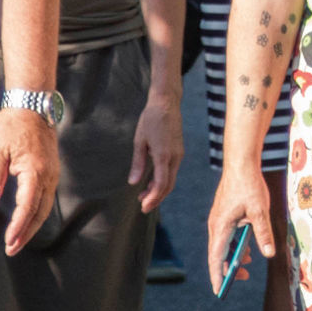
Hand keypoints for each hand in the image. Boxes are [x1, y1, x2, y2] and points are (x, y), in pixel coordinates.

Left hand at [0, 107, 63, 254]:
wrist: (32, 105)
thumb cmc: (12, 126)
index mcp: (35, 172)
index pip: (27, 207)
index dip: (18, 227)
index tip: (8, 242)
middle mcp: (49, 176)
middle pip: (40, 213)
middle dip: (26, 233)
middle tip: (11, 250)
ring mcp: (53, 174)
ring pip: (45, 207)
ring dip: (32, 226)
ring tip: (17, 241)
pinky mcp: (51, 171)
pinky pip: (46, 198)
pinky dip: (37, 213)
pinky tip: (26, 220)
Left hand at [128, 96, 182, 213]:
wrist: (166, 103)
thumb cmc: (150, 119)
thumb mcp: (139, 141)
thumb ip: (138, 163)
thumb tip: (133, 182)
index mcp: (164, 155)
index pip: (161, 184)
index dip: (153, 198)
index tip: (143, 206)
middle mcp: (175, 157)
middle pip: (168, 185)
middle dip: (156, 198)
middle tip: (143, 207)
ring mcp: (179, 154)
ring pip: (171, 179)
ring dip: (158, 190)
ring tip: (143, 196)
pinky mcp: (179, 151)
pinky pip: (172, 171)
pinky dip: (162, 180)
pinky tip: (151, 182)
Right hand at [205, 158, 277, 293]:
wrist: (241, 162)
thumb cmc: (249, 185)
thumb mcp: (260, 211)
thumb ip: (263, 233)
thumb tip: (268, 253)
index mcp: (221, 226)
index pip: (216, 257)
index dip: (218, 275)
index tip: (220, 291)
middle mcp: (216, 225)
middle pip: (218, 254)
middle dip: (229, 269)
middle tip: (244, 277)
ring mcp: (218, 220)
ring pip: (223, 245)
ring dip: (234, 256)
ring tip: (249, 263)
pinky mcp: (223, 215)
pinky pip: (226, 236)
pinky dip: (235, 244)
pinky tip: (247, 246)